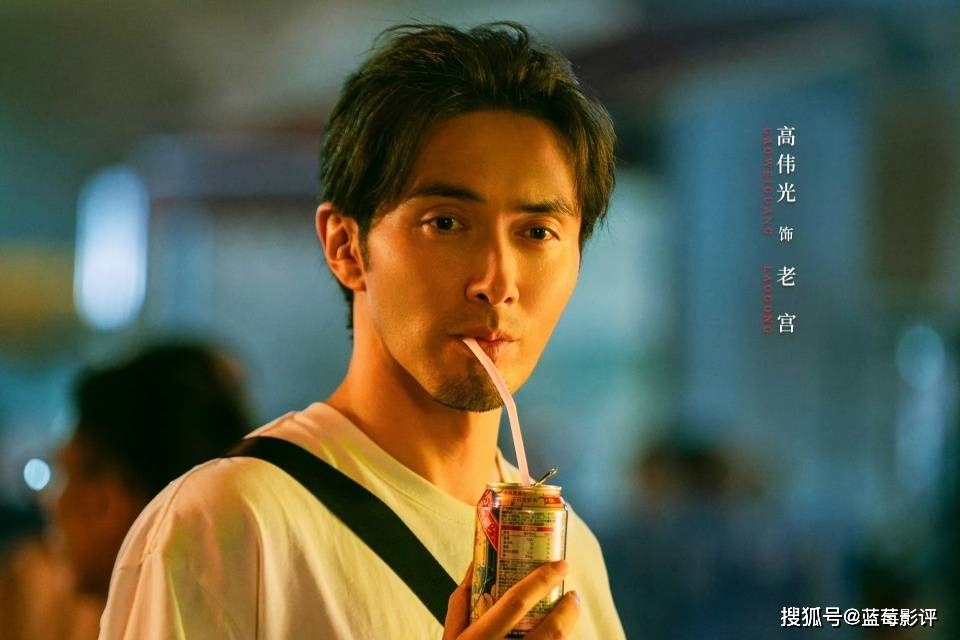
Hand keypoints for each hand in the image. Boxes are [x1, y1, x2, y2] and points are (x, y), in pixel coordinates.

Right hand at [442, 560, 580, 639]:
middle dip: (568, 609)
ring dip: (570, 628)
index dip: (542, 580)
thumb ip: (461, 601)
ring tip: (570, 612)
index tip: (560, 564)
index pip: (516, 602)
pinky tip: (558, 637)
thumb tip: (476, 563)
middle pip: (550, 631)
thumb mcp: (451, 637)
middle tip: (573, 594)